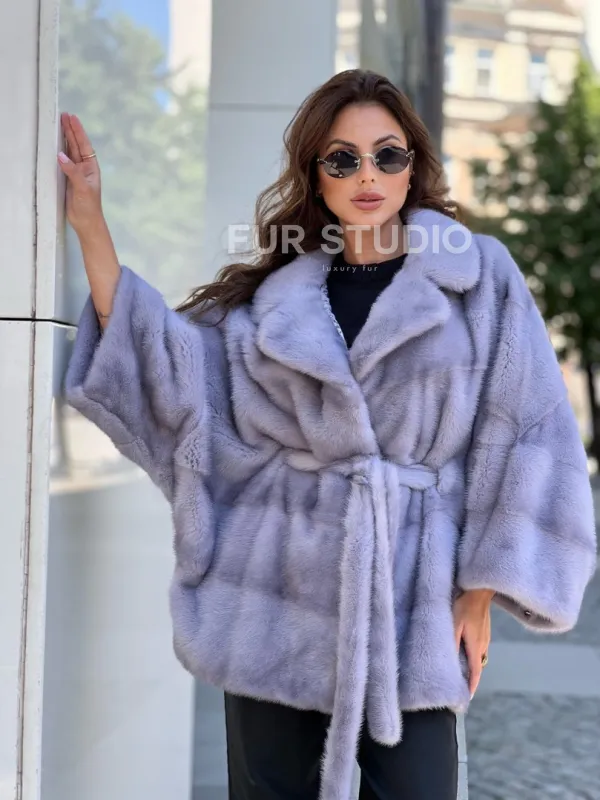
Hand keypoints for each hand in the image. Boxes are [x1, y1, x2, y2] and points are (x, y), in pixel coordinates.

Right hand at [57, 113, 103, 237]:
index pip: (84, 145)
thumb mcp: (82, 188)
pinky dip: (59, 152)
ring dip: (65, 139)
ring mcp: (76, 173)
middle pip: (76, 145)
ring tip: (60, 125)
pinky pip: (63, 162)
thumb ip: (72, 171)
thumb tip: (61, 155)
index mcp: (91, 168)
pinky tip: (55, 145)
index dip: (78, 131)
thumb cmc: (89, 206)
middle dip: (70, 130)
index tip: (72, 118)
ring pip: (70, 151)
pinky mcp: (68, 179)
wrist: (86, 222)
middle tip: (64, 116)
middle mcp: (84, 168)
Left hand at [453, 588, 492, 696]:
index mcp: (476, 646)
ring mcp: (486, 636)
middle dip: (470, 677)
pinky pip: (479, 647)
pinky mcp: (485, 630)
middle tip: (460, 686)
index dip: (471, 686)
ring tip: (460, 671)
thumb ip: (452, 642)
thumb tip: (448, 660)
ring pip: (479, 657)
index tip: (466, 697)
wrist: (479, 589)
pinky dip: (472, 654)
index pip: (475, 672)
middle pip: (477, 666)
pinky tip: (464, 650)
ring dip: (471, 665)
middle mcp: (483, 644)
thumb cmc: (465, 604)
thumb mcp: (454, 623)